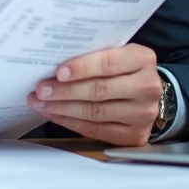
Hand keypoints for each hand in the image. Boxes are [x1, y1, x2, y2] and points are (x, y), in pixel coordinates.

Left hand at [27, 43, 162, 146]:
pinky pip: (95, 130)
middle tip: (41, 90)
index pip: (109, 63)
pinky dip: (70, 122)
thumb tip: (53, 62)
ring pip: (95, 112)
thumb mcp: (117, 53)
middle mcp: (147, 87)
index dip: (82, 68)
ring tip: (40, 103)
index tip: (58, 72)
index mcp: (143, 60)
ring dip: (62, 108)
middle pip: (100, 90)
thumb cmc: (123, 68)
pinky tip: (54, 114)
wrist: (145, 92)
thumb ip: (94, 55)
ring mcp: (142, 114)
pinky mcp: (134, 135)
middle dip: (65, 91)